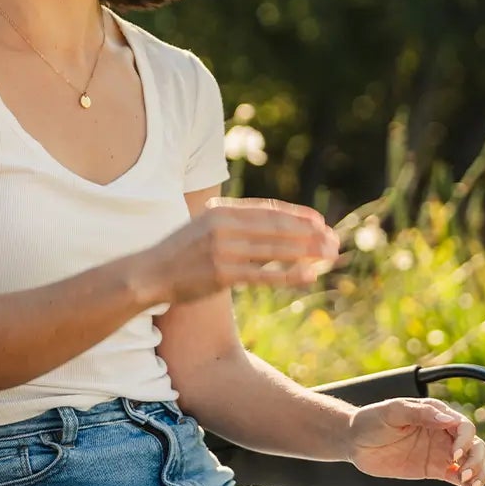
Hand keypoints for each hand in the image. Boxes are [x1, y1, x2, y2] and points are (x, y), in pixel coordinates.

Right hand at [130, 198, 339, 306]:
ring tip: (329, 255)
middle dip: (309, 233)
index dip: (297, 214)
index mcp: (219, 210)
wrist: (150, 273)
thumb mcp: (204, 225)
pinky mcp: (221, 275)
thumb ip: (233, 222)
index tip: (320, 221)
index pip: (267, 209)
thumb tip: (270, 223)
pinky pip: (263, 275)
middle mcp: (222, 226)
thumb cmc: (180, 251)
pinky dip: (289, 275)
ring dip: (306, 252)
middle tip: (334, 239)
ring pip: (274, 250)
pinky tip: (309, 275)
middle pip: (276, 227)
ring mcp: (222, 250)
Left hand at [347, 397, 484, 485]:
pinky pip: (459, 479)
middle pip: (475, 445)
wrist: (354, 441)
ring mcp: (440, 451)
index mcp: (435, 414)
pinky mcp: (435, 469)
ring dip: (478, 474)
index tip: (454, 455)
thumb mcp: (392, 412)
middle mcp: (442, 432)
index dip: (465, 441)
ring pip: (473, 462)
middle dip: (476, 460)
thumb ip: (419, 413)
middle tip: (462, 474)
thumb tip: (447, 418)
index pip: (464, 426)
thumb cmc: (371, 420)